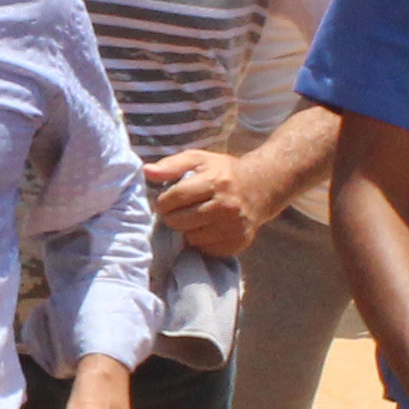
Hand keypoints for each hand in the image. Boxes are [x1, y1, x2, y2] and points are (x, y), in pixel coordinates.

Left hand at [145, 148, 262, 258]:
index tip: (165, 201)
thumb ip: (172, 165)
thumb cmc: (224, 173)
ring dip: (187, 229)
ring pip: (190, 237)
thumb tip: (147, 172)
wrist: (261, 188)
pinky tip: (208, 227)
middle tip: (178, 210)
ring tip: (196, 217)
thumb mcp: (199, 160)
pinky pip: (204, 248)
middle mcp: (226, 206)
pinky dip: (201, 240)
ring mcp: (233, 227)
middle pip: (179, 221)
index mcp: (216, 182)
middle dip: (172, 216)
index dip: (163, 202)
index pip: (175, 198)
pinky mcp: (237, 243)